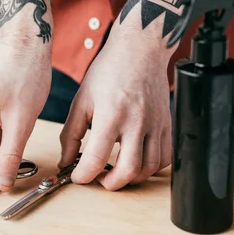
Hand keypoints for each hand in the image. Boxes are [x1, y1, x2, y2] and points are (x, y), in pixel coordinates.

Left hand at [59, 24, 172, 189]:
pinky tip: (136, 160)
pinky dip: (151, 167)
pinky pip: (165, 157)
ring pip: (149, 168)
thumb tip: (66, 160)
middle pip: (128, 171)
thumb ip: (71, 133)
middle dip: (110, 184)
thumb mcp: (81, 100)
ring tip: (115, 170)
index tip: (77, 176)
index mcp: (110, 115)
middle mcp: (136, 122)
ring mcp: (155, 124)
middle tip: (99, 179)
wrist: (139, 50)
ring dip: (131, 177)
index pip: (96, 159)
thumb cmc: (109, 71)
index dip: (83, 175)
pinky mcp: (167, 124)